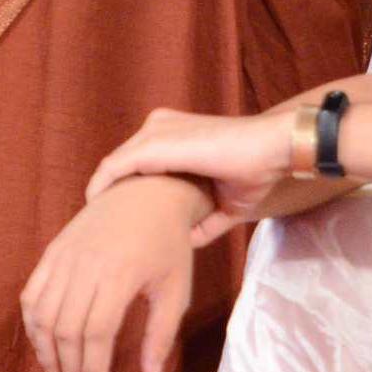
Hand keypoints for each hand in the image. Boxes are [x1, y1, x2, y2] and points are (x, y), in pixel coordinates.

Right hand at [19, 174, 211, 371]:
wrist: (150, 192)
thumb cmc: (168, 245)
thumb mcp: (176, 288)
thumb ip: (162, 335)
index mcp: (122, 273)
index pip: (96, 333)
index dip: (92, 371)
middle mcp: (87, 264)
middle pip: (66, 330)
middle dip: (70, 370)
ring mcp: (65, 256)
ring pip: (43, 316)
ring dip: (47, 354)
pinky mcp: (52, 251)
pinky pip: (31, 296)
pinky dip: (33, 327)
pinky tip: (46, 348)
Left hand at [85, 104, 296, 230]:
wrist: (273, 149)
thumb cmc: (255, 172)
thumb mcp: (224, 202)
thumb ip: (204, 221)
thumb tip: (186, 245)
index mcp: (176, 135)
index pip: (137, 161)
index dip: (127, 189)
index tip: (123, 217)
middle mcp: (161, 126)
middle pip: (122, 163)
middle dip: (112, 193)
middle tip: (104, 224)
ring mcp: (155, 132)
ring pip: (115, 166)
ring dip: (104, 193)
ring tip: (99, 222)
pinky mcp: (152, 144)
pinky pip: (113, 168)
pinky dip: (101, 189)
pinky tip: (98, 210)